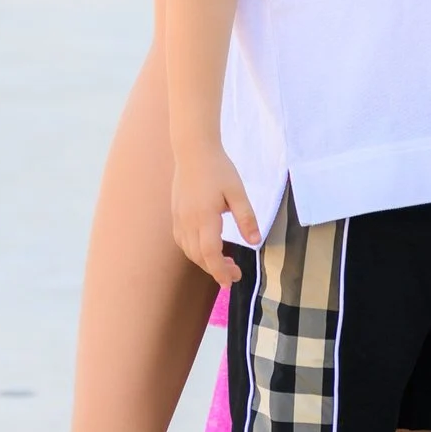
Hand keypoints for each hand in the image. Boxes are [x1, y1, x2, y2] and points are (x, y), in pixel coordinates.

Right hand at [171, 138, 254, 281]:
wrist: (193, 151)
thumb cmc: (218, 169)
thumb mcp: (237, 191)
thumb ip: (246, 217)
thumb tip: (255, 242)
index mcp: (205, 217)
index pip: (210, 253)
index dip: (220, 271)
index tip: (231, 280)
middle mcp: (188, 222)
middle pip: (199, 256)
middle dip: (216, 270)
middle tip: (234, 274)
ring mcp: (179, 219)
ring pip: (189, 251)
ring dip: (205, 262)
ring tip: (223, 262)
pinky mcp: (175, 214)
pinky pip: (182, 241)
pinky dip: (194, 251)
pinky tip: (205, 248)